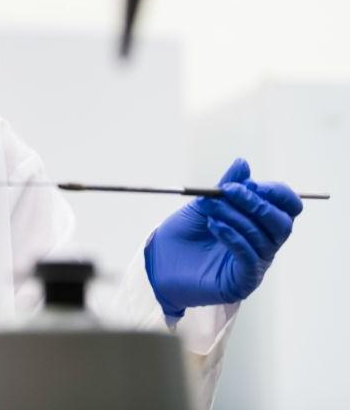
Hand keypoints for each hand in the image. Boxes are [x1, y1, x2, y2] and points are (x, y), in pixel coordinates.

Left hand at [144, 158, 302, 317]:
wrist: (159, 263)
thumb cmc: (183, 235)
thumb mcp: (204, 205)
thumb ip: (226, 186)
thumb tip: (242, 163)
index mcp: (261, 223)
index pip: (288, 207)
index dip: (276, 193)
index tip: (251, 183)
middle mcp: (264, 244)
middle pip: (282, 223)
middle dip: (257, 203)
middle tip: (229, 191)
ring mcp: (255, 265)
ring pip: (261, 238)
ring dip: (235, 217)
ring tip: (210, 208)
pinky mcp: (242, 282)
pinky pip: (248, 257)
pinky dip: (233, 237)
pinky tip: (215, 226)